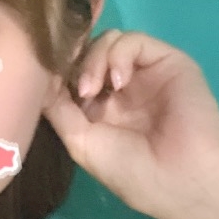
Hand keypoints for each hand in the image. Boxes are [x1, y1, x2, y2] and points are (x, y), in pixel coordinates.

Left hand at [42, 30, 218, 218]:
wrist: (180, 178)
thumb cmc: (130, 170)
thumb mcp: (80, 142)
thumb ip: (58, 109)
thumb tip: (37, 82)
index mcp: (100, 108)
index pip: (72, 73)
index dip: (58, 70)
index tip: (42, 78)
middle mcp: (121, 87)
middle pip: (87, 52)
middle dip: (74, 65)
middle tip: (78, 92)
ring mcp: (143, 72)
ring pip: (108, 41)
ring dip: (93, 60)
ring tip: (94, 90)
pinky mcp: (166, 61)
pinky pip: (133, 40)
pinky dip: (118, 55)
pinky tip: (119, 82)